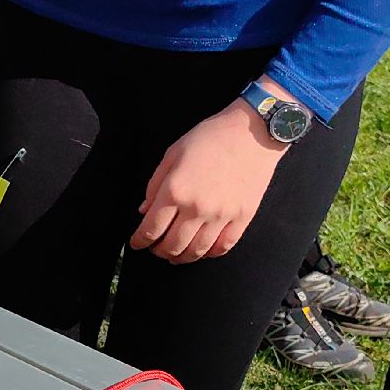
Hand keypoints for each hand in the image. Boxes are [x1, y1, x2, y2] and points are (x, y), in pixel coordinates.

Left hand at [131, 97, 289, 264]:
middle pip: (172, 246)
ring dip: (181, 257)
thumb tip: (144, 211)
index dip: (140, 241)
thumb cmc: (210, 138)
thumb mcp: (172, 154)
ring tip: (174, 254)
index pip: (151, 229)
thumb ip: (155, 185)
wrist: (252, 132)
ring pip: (196, 251)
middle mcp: (197, 208)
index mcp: (175, 191)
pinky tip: (201, 249)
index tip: (137, 243)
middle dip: (158, 251)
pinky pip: (222, 247)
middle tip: (155, 249)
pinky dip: (208, 253)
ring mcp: (221, 216)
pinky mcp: (242, 218)